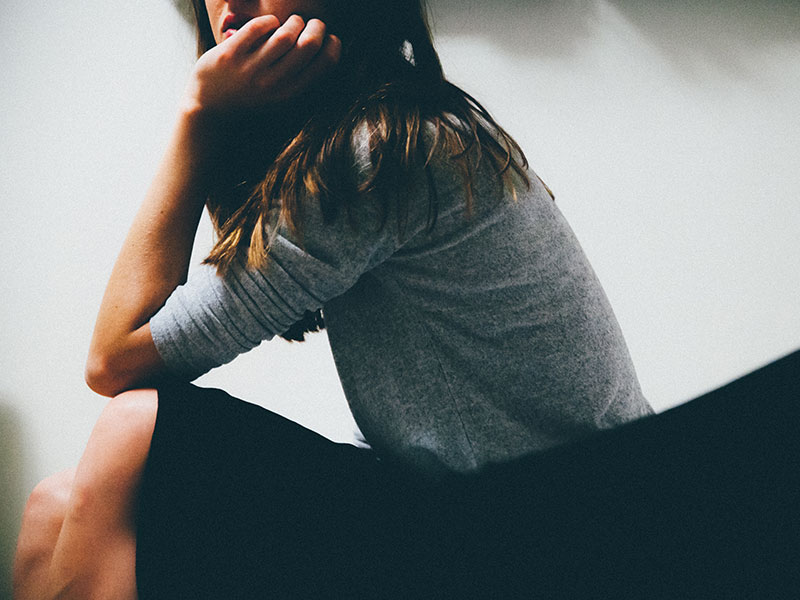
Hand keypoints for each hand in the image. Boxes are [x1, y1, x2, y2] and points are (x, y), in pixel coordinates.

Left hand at [182, 14, 340, 114]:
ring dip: (294, 22)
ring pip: (284, 35)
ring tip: (293, 22)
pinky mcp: (229, 56)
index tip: (329, 38)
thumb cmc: (250, 101)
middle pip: (308, 45)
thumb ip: (300, 81)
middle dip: (317, 27)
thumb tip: (326, 50)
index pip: (325, 64)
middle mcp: (273, 84)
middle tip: (313, 23)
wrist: (210, 111)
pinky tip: (269, 24)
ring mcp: (250, 70)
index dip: (333, 45)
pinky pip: (257, 28)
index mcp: (290, 95)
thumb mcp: (280, 99)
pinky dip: (268, 21)